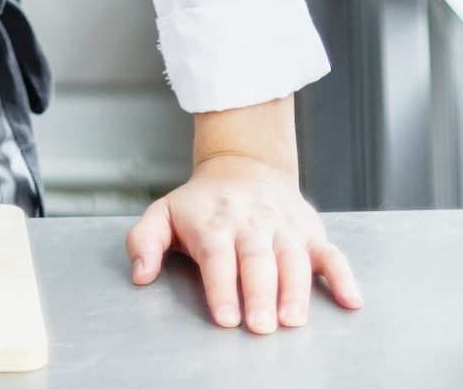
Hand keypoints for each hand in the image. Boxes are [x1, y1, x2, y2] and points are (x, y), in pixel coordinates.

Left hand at [125, 152, 362, 331]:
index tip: (226, 317)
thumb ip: (145, 242)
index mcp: (214, 222)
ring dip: (295, 290)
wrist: (244, 165)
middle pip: (257, 259)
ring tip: (292, 320)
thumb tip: (140, 276)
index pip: (217, 256)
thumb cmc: (201, 203)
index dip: (221, 287)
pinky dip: (343, 276)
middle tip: (259, 326)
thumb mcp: (164, 212)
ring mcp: (283, 228)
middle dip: (258, 293)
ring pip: (293, 258)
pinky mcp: (310, 232)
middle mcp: (251, 223)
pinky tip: (351, 301)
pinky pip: (331, 254)